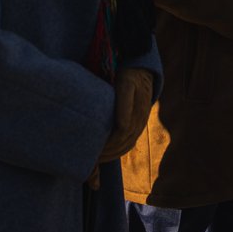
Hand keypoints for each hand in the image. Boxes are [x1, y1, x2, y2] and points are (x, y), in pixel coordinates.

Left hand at [88, 67, 155, 187]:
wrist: (142, 72)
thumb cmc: (129, 76)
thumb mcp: (126, 84)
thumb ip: (124, 102)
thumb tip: (123, 126)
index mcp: (136, 112)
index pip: (121, 135)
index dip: (108, 144)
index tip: (94, 149)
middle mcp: (140, 121)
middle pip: (123, 143)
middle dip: (107, 153)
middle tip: (90, 159)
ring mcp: (140, 123)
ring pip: (126, 145)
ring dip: (112, 155)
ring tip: (97, 160)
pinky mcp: (138, 125)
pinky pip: (129, 143)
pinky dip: (118, 151)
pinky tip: (108, 155)